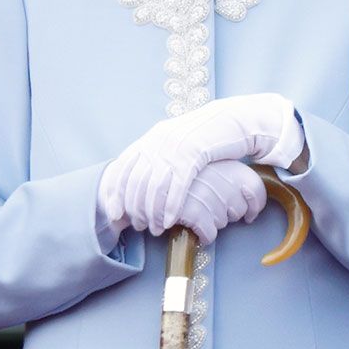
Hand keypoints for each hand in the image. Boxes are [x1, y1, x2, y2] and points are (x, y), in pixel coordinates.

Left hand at [100, 94, 303, 233]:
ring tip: (155, 228)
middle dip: (134, 208)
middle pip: (136, 180)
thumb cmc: (207, 135)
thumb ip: (159, 155)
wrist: (234, 119)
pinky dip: (171, 205)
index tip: (115, 213)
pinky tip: (171, 220)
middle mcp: (159, 141)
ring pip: (155, 185)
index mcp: (152, 137)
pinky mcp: (194, 154)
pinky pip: (178, 185)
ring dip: (153, 212)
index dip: (115, 192)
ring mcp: (175, 147)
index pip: (122, 167)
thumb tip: (143, 179)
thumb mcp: (177, 141)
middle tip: (138, 225)